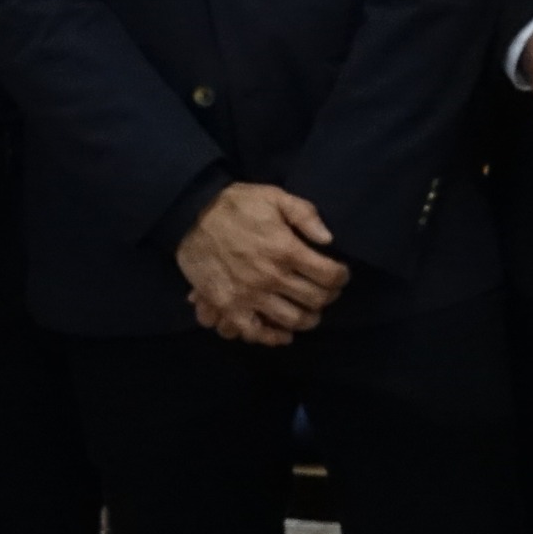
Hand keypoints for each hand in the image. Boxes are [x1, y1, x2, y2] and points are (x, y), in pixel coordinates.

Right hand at [177, 182, 347, 345]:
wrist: (191, 216)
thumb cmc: (236, 205)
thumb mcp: (274, 196)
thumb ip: (305, 215)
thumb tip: (328, 240)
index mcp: (286, 250)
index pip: (329, 275)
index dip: (341, 277)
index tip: (340, 274)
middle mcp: (272, 277)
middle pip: (315, 300)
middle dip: (328, 297)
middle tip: (327, 291)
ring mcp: (251, 296)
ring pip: (293, 320)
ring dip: (308, 318)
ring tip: (310, 311)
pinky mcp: (231, 307)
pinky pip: (257, 332)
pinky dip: (274, 337)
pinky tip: (283, 333)